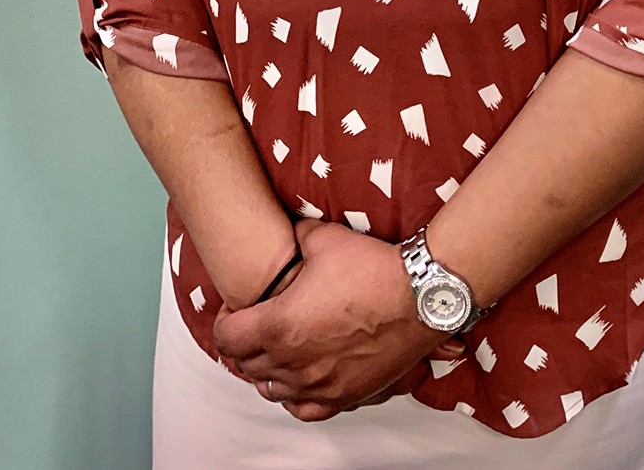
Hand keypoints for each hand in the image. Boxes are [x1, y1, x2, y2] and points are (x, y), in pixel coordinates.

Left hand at [213, 220, 463, 420]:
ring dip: (266, 370)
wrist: (419, 296)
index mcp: (278, 326)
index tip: (235, 308)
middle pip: (246, 365)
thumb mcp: (323, 238)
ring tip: (276, 348)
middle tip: (255, 323)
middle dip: (244, 343)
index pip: (227, 338)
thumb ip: (295, 237)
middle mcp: (292, 363)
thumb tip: (288, 233)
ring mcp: (318, 385)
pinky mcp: (344, 396)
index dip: (224, 320)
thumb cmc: (372, 268)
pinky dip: (294, 396)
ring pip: (271, 390)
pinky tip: (299, 379)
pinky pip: (303, 410)